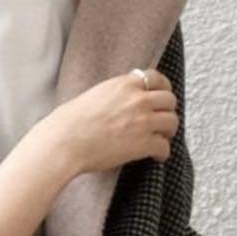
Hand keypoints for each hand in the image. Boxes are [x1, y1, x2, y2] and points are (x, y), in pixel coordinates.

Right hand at [32, 68, 178, 176]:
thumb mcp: (93, 96)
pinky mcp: (143, 144)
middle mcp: (138, 99)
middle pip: (169, 100)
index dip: (163, 89)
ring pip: (172, 122)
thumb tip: (117, 104)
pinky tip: (156, 157)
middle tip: (162, 121)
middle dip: (167, 111)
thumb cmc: (68, 123)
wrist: (64, 143)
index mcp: (124, 84)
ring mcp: (143, 121)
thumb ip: (113, 95)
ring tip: (161, 139)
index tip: (161, 97)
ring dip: (168, 132)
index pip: (156, 78)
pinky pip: (164, 147)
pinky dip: (162, 153)